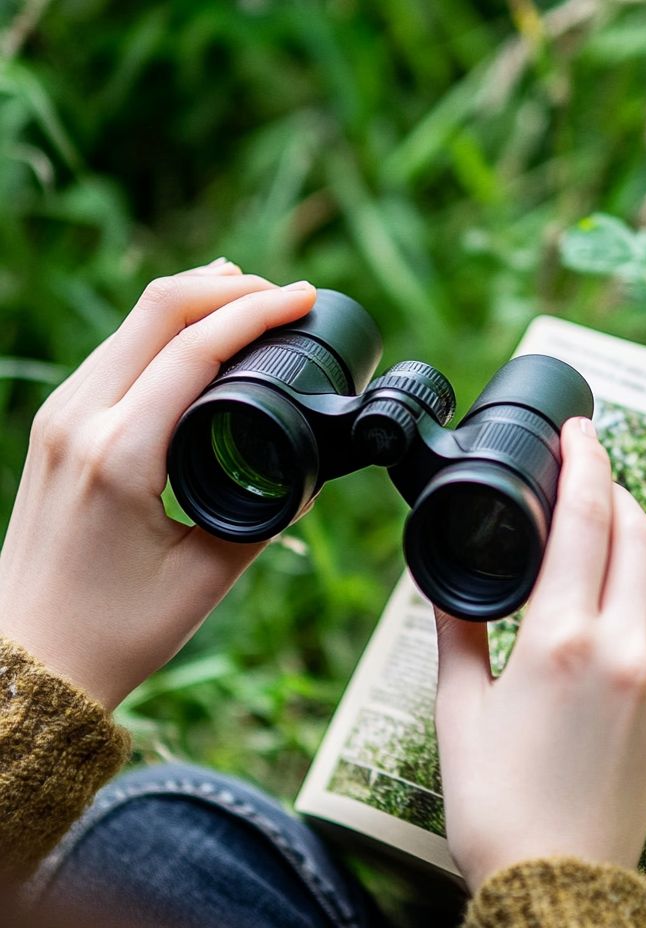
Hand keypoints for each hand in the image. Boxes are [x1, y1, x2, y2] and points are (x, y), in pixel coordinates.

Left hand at [0, 261, 317, 709]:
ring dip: (197, 299)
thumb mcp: (211, 572)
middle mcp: (80, 421)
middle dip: (230, 286)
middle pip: (157, 307)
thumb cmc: (116, 628)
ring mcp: (60, 417)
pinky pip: (117, 349)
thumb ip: (270, 509)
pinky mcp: (57, 424)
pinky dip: (166, 327)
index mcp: (120, 455)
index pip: (195, 348)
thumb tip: (310, 469)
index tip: (306, 299)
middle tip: (286, 293)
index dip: (259, 311)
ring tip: (255, 301)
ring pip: (133, 319)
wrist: (31, 657)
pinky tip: (200, 332)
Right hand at [433, 417, 645, 887]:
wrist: (563, 885)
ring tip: (592, 528)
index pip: (586, 519)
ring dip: (628, 540)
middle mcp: (626, 648)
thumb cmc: (497, 804)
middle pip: (636, 531)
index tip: (578, 429)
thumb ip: (456, 631)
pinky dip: (637, 595)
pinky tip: (608, 601)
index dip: (585, 460)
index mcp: (563, 640)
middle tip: (584, 466)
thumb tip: (446, 583)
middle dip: (613, 487)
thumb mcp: (459, 710)